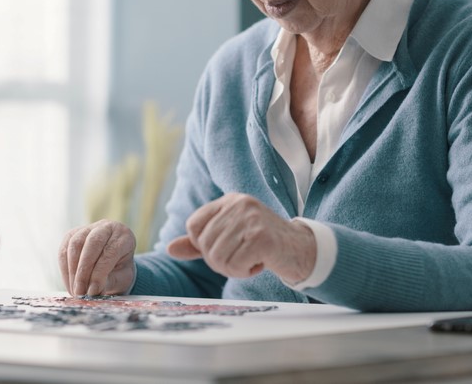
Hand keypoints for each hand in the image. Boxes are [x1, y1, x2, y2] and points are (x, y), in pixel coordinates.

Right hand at [58, 220, 136, 295]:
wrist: (114, 262)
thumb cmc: (120, 270)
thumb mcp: (121, 278)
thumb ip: (108, 282)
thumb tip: (92, 291)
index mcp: (123, 236)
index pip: (110, 251)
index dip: (100, 273)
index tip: (93, 291)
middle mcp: (106, 227)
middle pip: (92, 243)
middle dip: (83, 271)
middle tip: (80, 292)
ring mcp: (87, 228)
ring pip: (75, 244)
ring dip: (72, 271)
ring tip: (75, 291)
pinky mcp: (72, 234)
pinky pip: (64, 250)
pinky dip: (65, 269)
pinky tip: (70, 284)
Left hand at [166, 193, 314, 283]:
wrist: (302, 250)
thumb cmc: (263, 244)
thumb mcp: (229, 237)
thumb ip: (199, 243)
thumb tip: (169, 249)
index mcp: (229, 200)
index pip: (193, 225)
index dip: (202, 245)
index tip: (224, 249)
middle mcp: (239, 204)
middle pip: (204, 244)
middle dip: (219, 261)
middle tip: (240, 259)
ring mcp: (251, 219)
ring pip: (218, 257)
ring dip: (232, 269)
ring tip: (250, 261)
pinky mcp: (262, 237)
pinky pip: (235, 265)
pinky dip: (245, 272)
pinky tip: (260, 264)